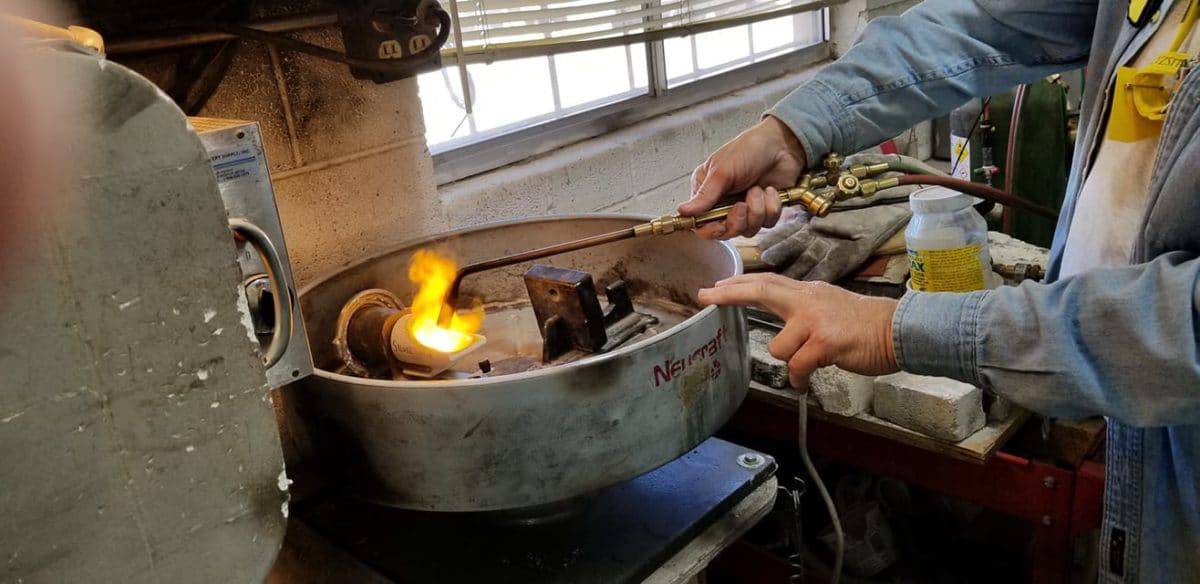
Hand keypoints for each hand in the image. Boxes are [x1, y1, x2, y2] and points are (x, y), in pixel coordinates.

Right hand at [680, 116, 807, 239]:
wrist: (783, 145)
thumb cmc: (750, 149)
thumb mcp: (722, 171)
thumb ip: (704, 196)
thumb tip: (682, 211)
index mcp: (707, 190)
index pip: (700, 222)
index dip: (710, 229)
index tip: (719, 225)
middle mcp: (724, 202)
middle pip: (725, 232)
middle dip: (737, 221)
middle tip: (742, 204)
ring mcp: (745, 207)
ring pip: (748, 230)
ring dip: (756, 211)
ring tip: (758, 190)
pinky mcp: (764, 210)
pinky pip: (767, 224)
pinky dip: (771, 207)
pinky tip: (770, 190)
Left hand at [698, 274, 899, 389]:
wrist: (899, 330)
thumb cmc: (866, 325)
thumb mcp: (831, 307)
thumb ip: (805, 311)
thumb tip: (785, 323)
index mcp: (809, 293)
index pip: (768, 283)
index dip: (740, 284)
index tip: (716, 286)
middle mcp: (808, 301)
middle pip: (762, 290)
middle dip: (730, 293)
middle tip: (706, 295)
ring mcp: (815, 321)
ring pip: (778, 346)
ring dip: (788, 361)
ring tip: (807, 365)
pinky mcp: (824, 342)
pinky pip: (796, 366)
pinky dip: (798, 379)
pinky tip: (806, 381)